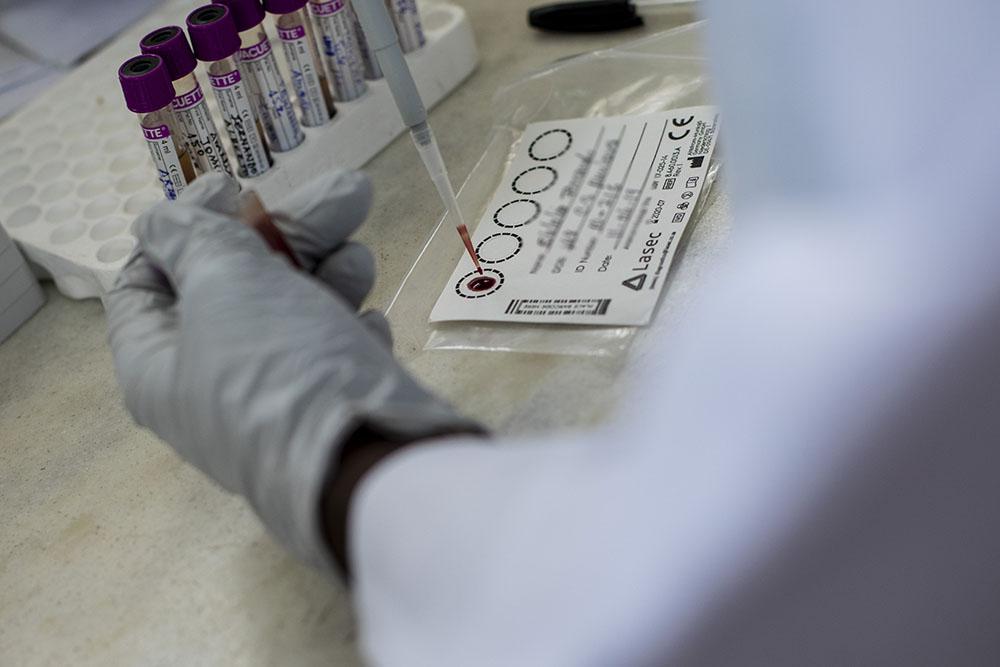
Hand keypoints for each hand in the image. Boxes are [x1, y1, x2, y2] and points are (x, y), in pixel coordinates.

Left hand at [106, 172, 481, 572]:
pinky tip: (369, 321)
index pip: (147, 282)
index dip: (185, 226)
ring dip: (329, 270)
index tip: (235, 186)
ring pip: (293, 313)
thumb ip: (194, 238)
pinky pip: (330, 353)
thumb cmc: (277, 365)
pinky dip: (347, 326)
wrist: (369, 457)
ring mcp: (274, 398)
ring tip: (362, 249)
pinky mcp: (329, 408)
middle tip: (345, 192)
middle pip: (237, 285)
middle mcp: (210, 383)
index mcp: (158, 363)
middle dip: (290, 234)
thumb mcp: (224, 283)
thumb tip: (160, 221)